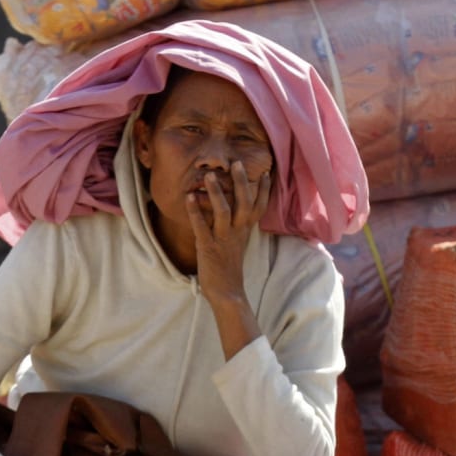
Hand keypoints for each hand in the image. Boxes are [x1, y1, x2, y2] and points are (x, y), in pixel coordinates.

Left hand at [187, 161, 268, 305]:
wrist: (227, 293)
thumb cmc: (229, 267)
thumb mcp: (238, 243)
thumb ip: (238, 226)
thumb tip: (236, 211)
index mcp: (245, 231)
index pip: (259, 207)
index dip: (264, 190)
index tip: (267, 172)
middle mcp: (237, 232)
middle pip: (244, 203)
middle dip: (241, 182)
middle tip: (236, 163)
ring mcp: (223, 239)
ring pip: (223, 211)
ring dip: (216, 192)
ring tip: (208, 175)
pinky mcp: (208, 247)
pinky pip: (201, 226)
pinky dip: (195, 211)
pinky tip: (188, 197)